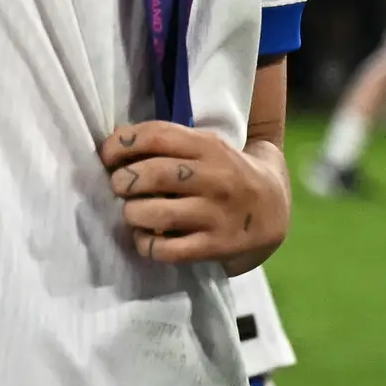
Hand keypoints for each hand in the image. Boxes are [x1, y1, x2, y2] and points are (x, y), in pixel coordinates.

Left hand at [103, 120, 288, 270]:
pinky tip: (146, 238)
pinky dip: (146, 244)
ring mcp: (218, 214)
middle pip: (151, 175)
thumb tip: (115, 139)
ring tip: (133, 212)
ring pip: (155, 213)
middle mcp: (216, 178)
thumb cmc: (228, 173)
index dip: (121, 144)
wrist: (276, 211)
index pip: (155, 136)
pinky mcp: (218, 246)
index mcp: (210, 147)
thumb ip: (169, 141)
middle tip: (120, 187)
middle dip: (122, 181)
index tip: (108, 156)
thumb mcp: (208, 147)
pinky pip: (167, 249)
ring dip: (132, 213)